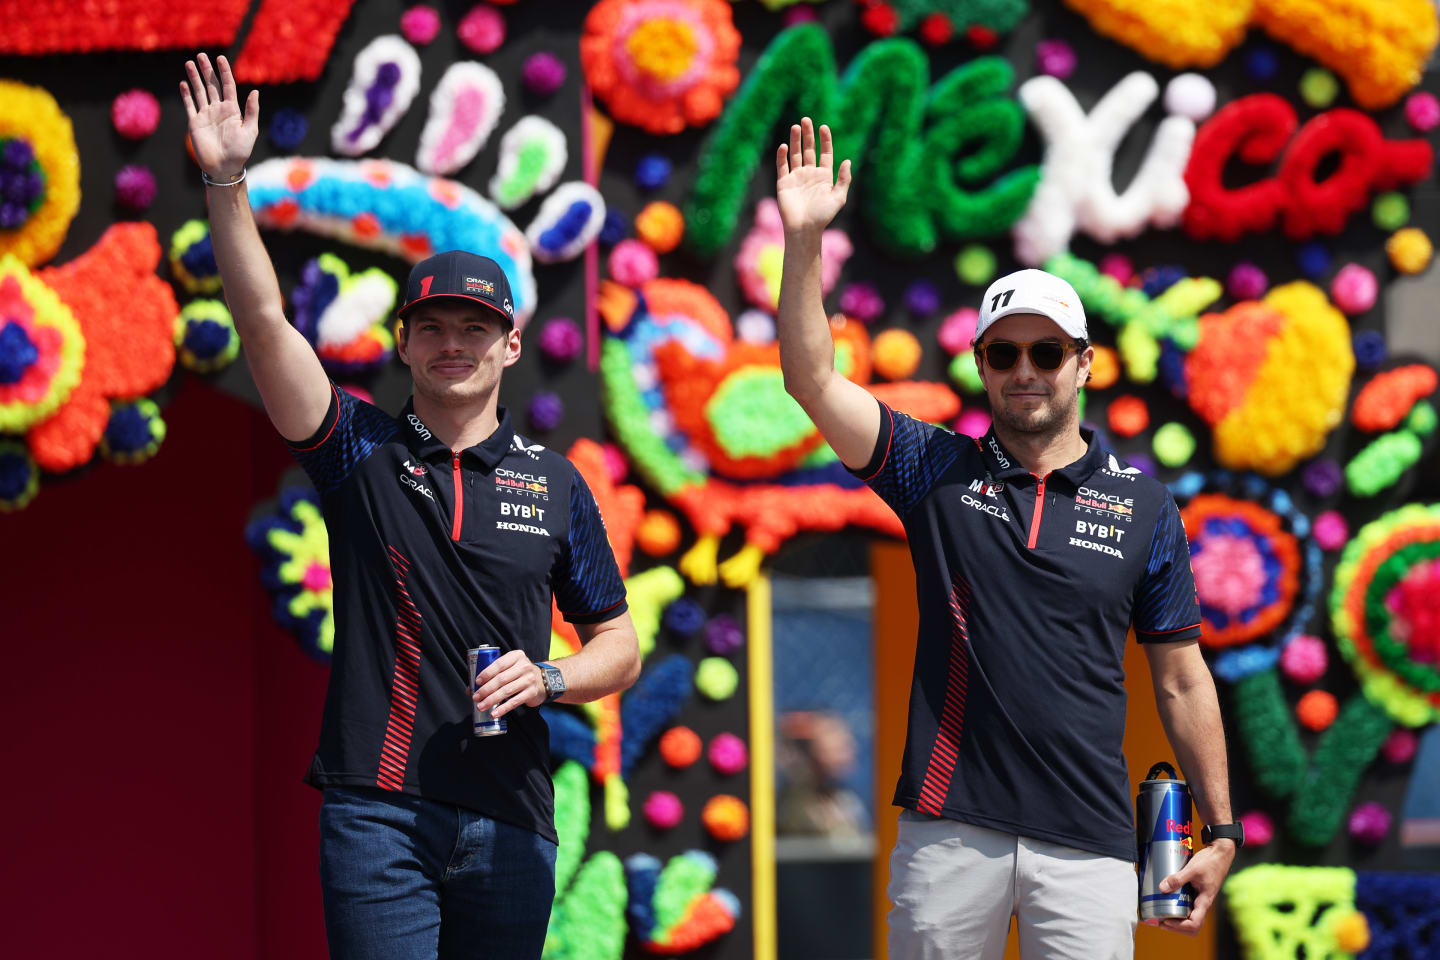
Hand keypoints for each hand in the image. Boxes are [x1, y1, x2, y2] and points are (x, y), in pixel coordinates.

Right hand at [180, 52, 257, 180]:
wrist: (224, 167)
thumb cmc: (240, 152)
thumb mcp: (250, 131)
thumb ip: (251, 111)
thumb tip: (254, 91)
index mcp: (232, 110)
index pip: (227, 86)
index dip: (224, 72)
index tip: (221, 58)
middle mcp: (218, 109)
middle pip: (212, 85)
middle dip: (207, 70)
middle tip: (201, 56)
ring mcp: (206, 115)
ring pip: (199, 91)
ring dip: (194, 78)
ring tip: (190, 63)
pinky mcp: (195, 122)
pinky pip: (190, 105)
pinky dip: (186, 94)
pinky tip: (184, 83)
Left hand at [473, 649, 546, 718]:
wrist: (544, 680)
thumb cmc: (521, 673)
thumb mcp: (511, 667)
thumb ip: (494, 674)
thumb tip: (470, 689)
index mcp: (516, 656)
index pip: (499, 664)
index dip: (486, 673)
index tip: (476, 682)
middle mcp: (524, 667)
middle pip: (501, 679)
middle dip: (486, 689)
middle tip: (476, 697)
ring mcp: (529, 680)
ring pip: (506, 691)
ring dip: (492, 700)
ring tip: (481, 706)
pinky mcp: (532, 693)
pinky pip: (514, 702)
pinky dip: (503, 708)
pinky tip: (494, 713)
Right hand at [775, 117, 851, 236]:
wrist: (804, 229)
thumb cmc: (823, 216)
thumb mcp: (839, 197)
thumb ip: (843, 179)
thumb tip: (847, 161)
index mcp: (824, 176)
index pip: (825, 153)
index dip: (825, 140)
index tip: (824, 127)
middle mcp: (810, 174)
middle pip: (809, 149)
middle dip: (808, 135)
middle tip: (806, 120)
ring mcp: (796, 177)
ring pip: (796, 154)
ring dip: (795, 140)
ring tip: (796, 127)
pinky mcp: (784, 183)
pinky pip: (783, 166)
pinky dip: (783, 156)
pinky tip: (785, 146)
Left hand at [1154, 839, 1235, 935]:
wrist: (1220, 854)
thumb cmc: (1211, 862)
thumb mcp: (1192, 869)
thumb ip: (1178, 879)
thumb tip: (1162, 888)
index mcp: (1205, 901)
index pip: (1194, 923)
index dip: (1179, 927)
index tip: (1165, 922)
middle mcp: (1203, 903)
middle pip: (1192, 925)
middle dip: (1176, 927)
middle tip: (1161, 922)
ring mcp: (1200, 899)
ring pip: (1190, 917)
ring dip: (1177, 920)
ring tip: (1162, 915)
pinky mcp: (1197, 893)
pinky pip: (1188, 906)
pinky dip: (1178, 908)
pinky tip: (1167, 902)